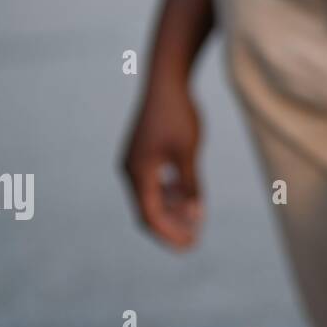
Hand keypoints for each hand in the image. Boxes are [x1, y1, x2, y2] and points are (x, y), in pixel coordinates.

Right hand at [121, 75, 203, 248]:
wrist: (167, 80)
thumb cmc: (179, 115)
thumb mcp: (188, 153)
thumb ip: (190, 184)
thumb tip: (194, 214)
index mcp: (138, 173)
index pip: (150, 216)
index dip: (169, 234)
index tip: (190, 246)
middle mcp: (131, 170)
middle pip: (148, 210)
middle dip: (170, 226)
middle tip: (193, 240)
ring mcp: (136, 161)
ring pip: (151, 196)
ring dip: (171, 210)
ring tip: (194, 221)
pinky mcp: (143, 152)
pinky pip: (154, 181)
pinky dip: (169, 193)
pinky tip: (187, 197)